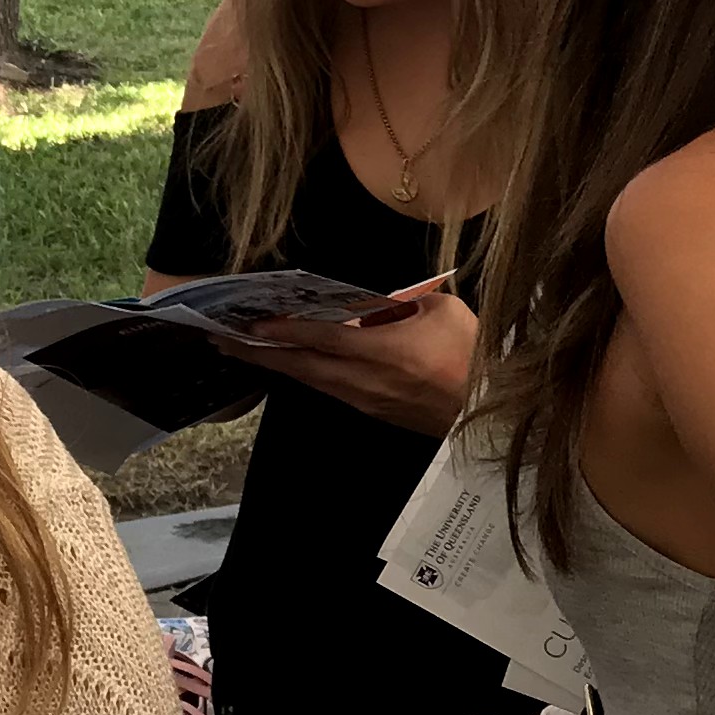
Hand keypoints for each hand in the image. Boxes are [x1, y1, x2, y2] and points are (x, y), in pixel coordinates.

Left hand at [224, 290, 479, 438]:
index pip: (319, 337)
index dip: (281, 330)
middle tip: (220, 341)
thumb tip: (371, 305)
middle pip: (300, 365)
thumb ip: (401, 302)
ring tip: (243, 351)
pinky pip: (329, 390)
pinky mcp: (374, 412)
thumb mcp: (441, 311)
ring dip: (276, 365)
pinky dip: (304, 375)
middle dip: (258, 354)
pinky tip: (292, 364)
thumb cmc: (474, 353)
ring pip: (311, 381)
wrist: (495, 408)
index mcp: (381, 350)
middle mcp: (363, 380)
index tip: (248, 323)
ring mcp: (366, 400)